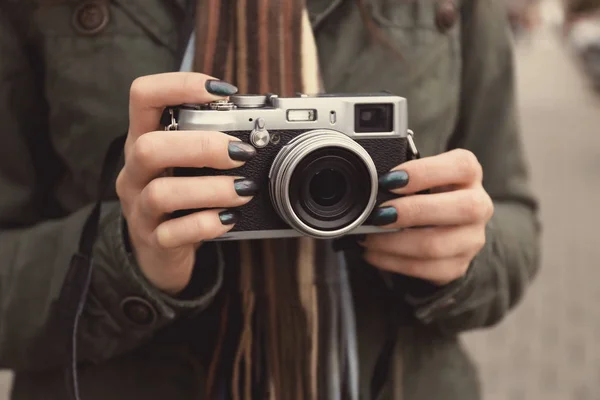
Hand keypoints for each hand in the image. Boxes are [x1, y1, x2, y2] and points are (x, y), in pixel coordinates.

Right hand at [116, 73, 257, 294]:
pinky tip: (229, 219)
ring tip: (244, 190)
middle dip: (201, 146)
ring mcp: (139, 209)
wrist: (159, 251)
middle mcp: (134, 171)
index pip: (143, 96)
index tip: (221, 92)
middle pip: (149, 147)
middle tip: (240, 153)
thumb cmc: (179, 196)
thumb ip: (207, 141)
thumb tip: (255, 127)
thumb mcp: (184, 163)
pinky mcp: (154, 241)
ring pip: (161, 193)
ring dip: (211, 189)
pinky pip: (174, 234)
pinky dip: (206, 224)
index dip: (179, 85)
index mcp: (143, 139)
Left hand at [361, 149, 493, 285]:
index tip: (390, 180)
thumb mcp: (418, 178)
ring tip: (369, 237)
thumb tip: (367, 187)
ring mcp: (472, 239)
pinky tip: (375, 253)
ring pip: (438, 245)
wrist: (443, 228)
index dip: (424, 172)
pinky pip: (426, 269)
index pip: (460, 166)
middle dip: (413, 211)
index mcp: (469, 174)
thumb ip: (400, 178)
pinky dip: (393, 262)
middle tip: (380, 214)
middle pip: (461, 208)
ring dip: (395, 242)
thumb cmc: (425, 193)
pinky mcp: (459, 266)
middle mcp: (479, 205)